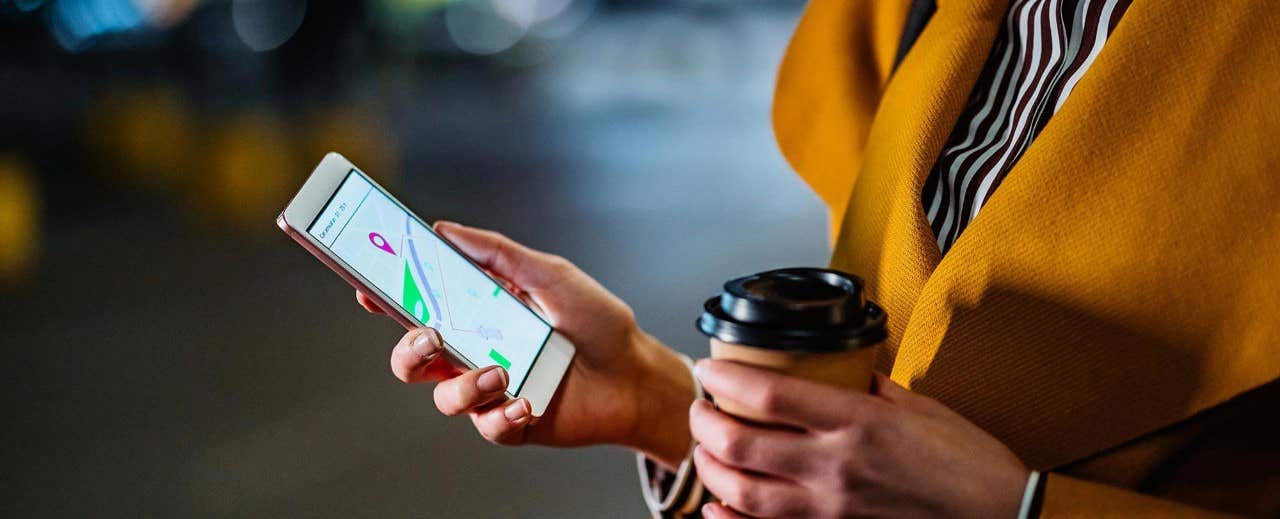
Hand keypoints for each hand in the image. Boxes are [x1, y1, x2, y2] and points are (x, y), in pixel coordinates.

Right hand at [358, 221, 694, 466]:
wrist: (636, 373)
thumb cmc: (596, 321)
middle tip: (430, 337)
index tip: (366, 285)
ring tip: (500, 372)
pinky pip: (486, 426)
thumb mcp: (550, 276)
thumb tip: (444, 229)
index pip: (417, 306)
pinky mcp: (511, 422)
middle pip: (411, 358)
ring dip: (463, 385)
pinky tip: (526, 403)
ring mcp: (491, 389)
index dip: (384, 298)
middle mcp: (475, 351)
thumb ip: (498, 255)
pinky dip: (502, 415)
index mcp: (476, 313)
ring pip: (443, 396)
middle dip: (408, 350)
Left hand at [690, 360, 1028, 517]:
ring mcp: (832, 510)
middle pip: (741, 445)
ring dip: (711, 469)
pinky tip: (716, 507)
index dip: (726, 379)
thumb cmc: (970, 463)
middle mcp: (837, 467)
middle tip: (699, 408)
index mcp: (859, 423)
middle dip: (705, 423)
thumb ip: (869, 387)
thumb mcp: (919, 406)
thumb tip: (837, 369)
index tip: (709, 369)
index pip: (770, 395)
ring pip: (744, 493)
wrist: (1001, 517)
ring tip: (706, 449)